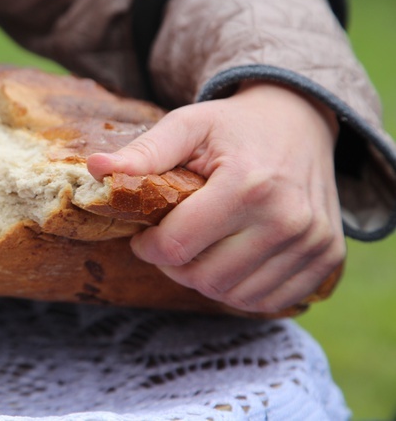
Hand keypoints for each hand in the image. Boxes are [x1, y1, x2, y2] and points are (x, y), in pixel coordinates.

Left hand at [87, 82, 344, 313]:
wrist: (298, 120)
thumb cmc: (233, 126)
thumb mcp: (186, 126)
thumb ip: (143, 152)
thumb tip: (95, 169)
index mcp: (247, 186)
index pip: (177, 247)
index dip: (148, 247)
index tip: (144, 234)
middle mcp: (287, 220)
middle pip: (205, 278)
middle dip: (175, 266)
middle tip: (171, 241)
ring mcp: (312, 243)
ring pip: (236, 296)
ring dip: (205, 279)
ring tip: (200, 248)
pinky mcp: (327, 258)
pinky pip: (269, 301)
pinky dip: (240, 290)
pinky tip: (229, 261)